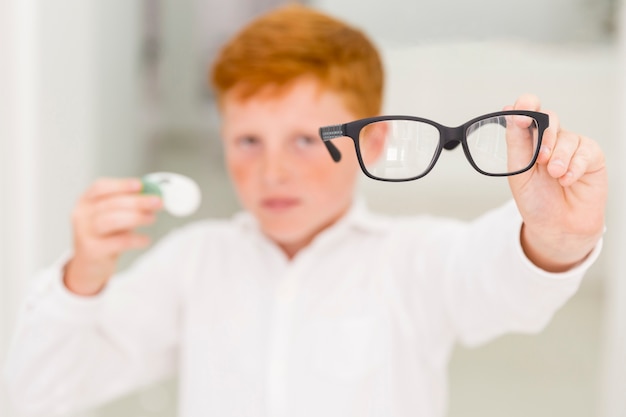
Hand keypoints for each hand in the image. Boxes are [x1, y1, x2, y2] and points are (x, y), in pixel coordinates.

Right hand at [64, 178, 161, 294]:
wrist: (89, 265)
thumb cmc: (105, 236)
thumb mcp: (114, 217)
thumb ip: (129, 206)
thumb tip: (153, 196)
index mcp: (86, 201)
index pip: (100, 187)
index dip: (121, 185)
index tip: (140, 185)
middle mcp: (82, 215)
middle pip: (110, 203)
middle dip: (137, 201)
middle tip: (157, 202)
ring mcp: (84, 233)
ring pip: (111, 220)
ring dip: (136, 217)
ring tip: (152, 219)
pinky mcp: (92, 251)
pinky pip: (117, 242)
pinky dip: (135, 239)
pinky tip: (146, 239)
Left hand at [505, 94, 606, 271]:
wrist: (557, 226)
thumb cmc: (535, 199)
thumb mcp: (518, 171)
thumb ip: (516, 141)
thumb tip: (510, 110)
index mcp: (529, 139)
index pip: (528, 110)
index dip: (525, 105)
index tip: (521, 113)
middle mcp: (551, 138)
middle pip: (549, 117)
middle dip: (544, 136)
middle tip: (540, 159)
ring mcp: (572, 146)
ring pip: (566, 137)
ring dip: (558, 158)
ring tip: (554, 176)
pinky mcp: (592, 156)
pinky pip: (585, 151)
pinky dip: (574, 167)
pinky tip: (567, 180)